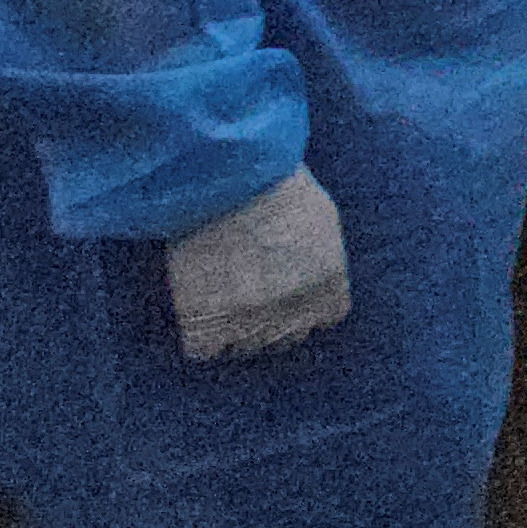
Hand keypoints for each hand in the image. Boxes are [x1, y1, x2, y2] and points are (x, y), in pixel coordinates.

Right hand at [167, 166, 349, 361]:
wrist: (229, 177)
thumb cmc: (276, 184)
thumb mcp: (321, 216)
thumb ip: (324, 256)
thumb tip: (314, 277)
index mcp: (330, 286)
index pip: (324, 318)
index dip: (303, 306)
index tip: (285, 293)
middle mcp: (296, 310)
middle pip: (284, 337)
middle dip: (269, 318)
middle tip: (246, 292)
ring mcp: (252, 321)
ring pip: (245, 347)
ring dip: (233, 328)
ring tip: (219, 294)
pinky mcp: (207, 323)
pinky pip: (204, 350)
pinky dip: (199, 337)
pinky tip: (196, 308)